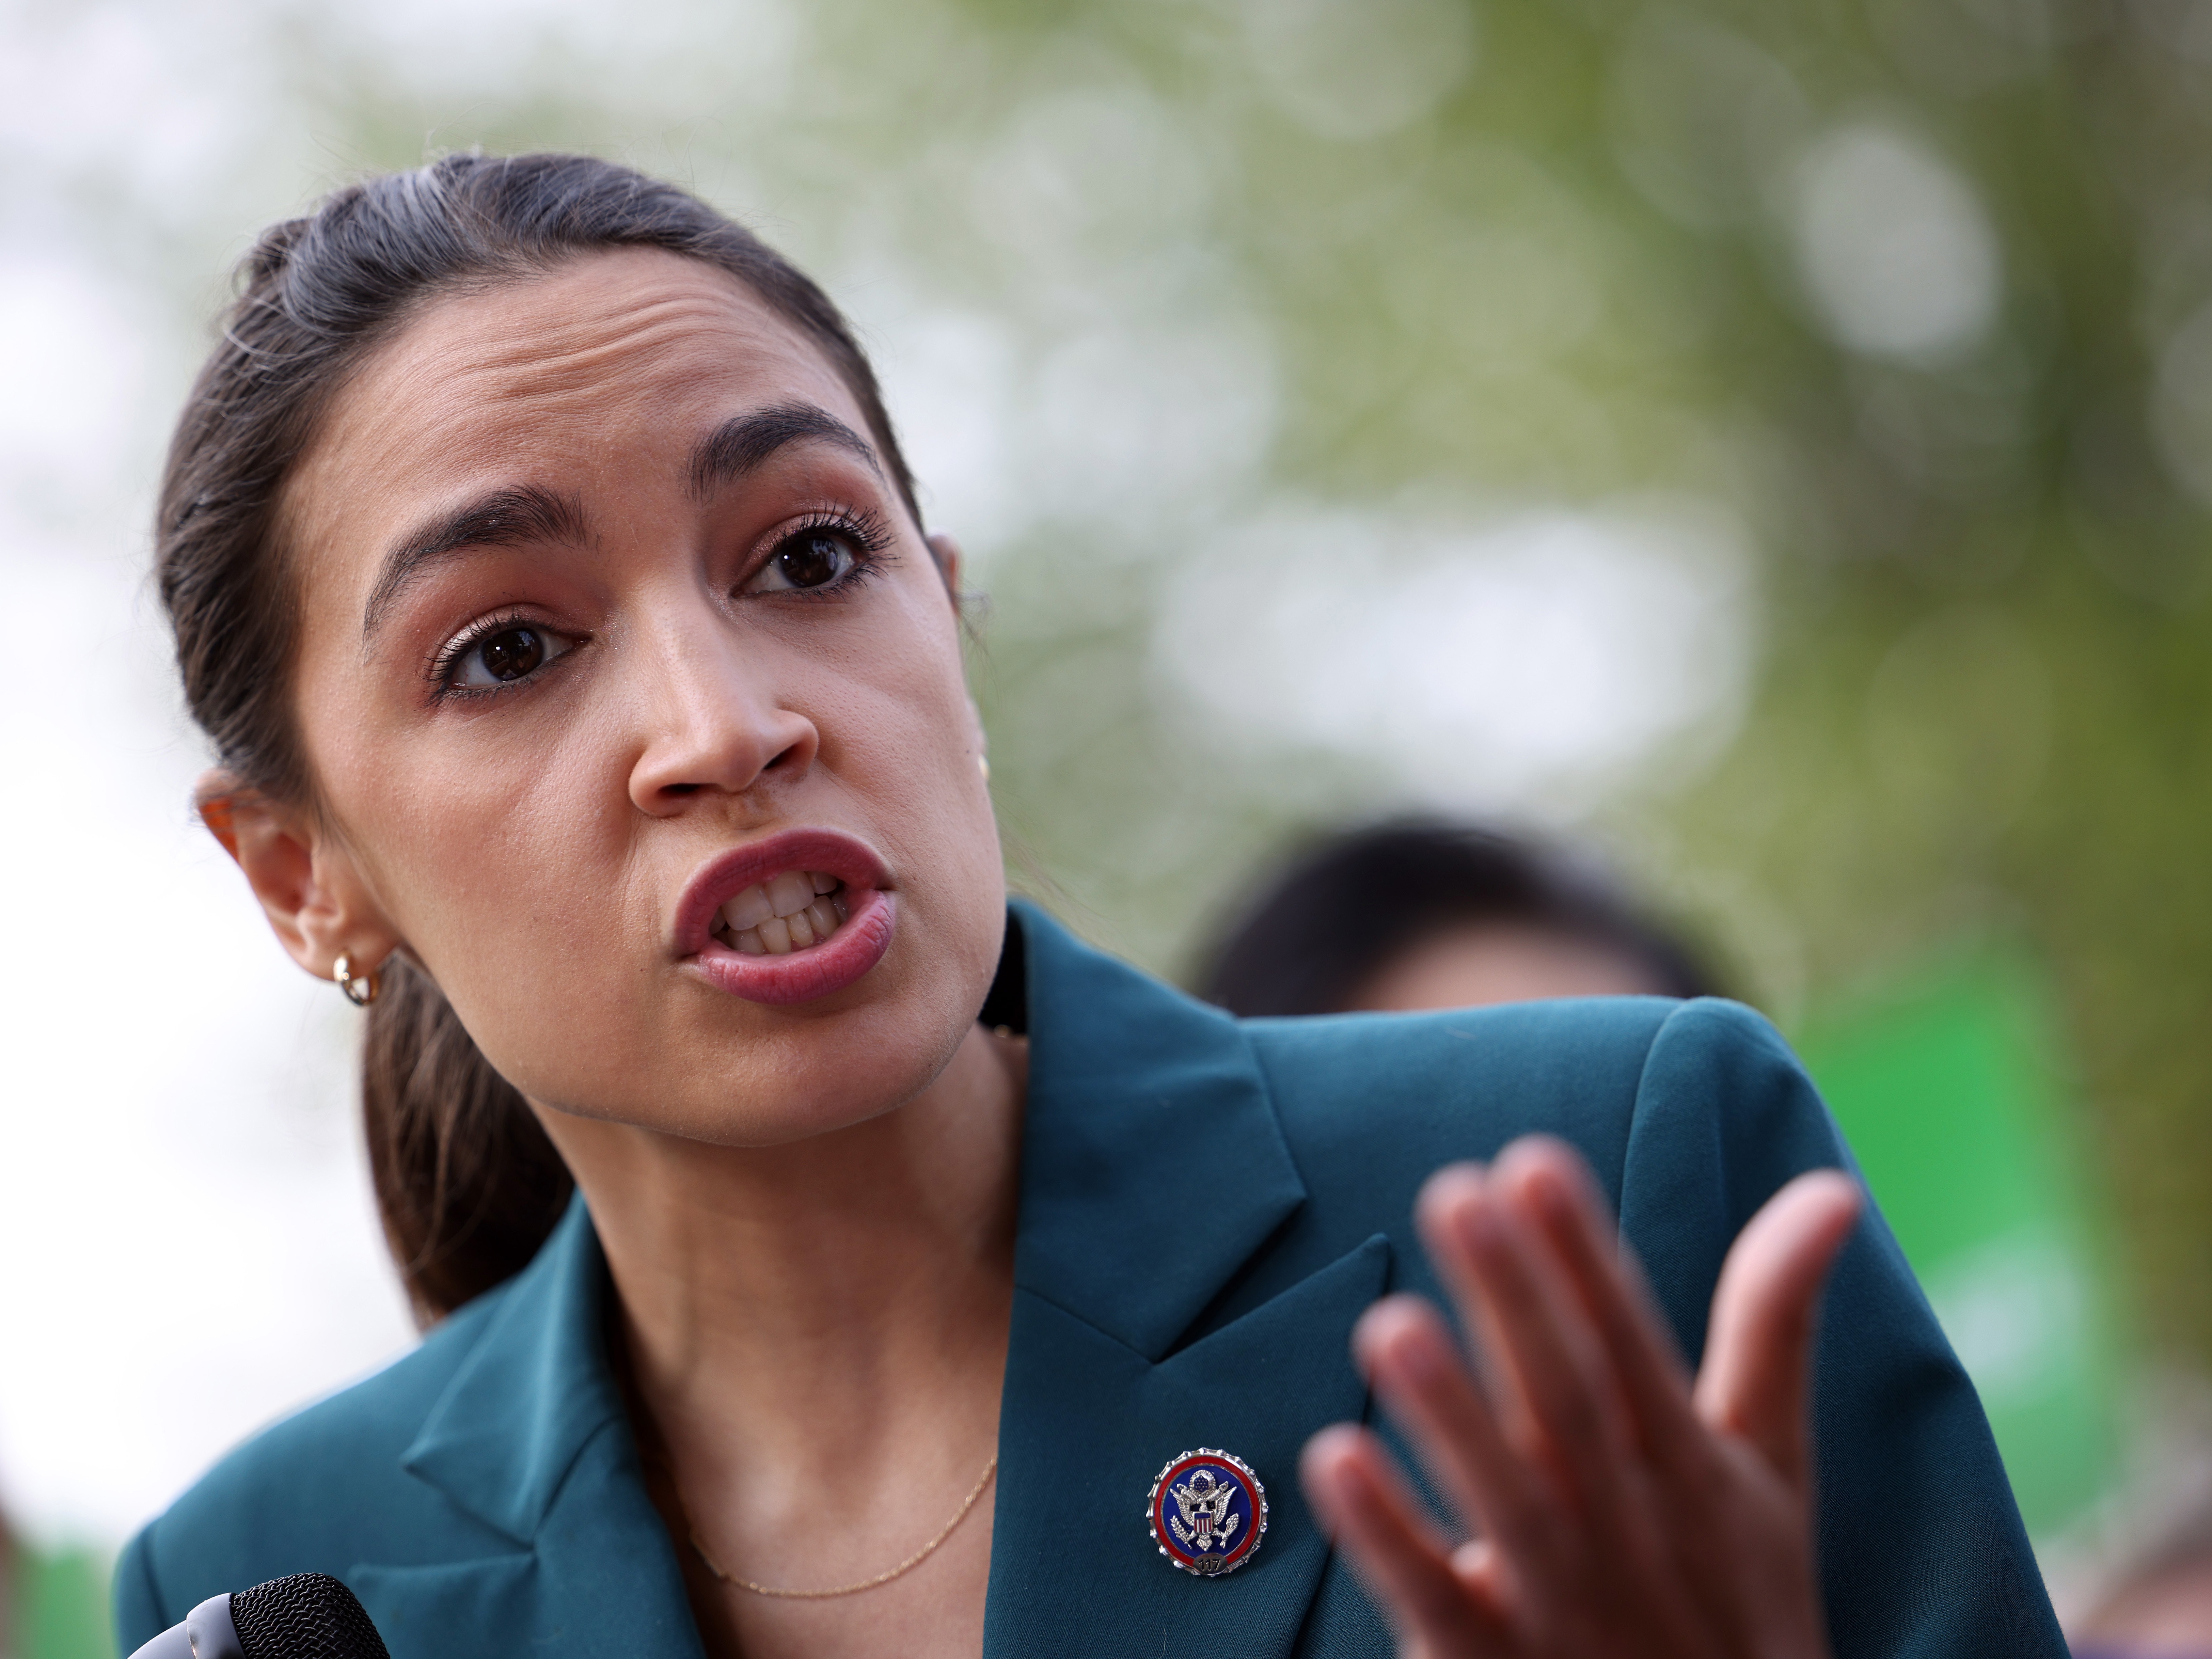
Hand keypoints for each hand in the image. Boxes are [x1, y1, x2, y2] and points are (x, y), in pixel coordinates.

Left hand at [1301, 1136, 1861, 1657]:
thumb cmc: (1740, 1600)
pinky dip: (1388, 1537)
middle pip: (1566, 1403)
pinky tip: (1333, 1457)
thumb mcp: (1769, 1467)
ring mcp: (1562, 1604)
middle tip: (1453, 1193)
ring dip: (1449, 1416)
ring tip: (1390, 1323)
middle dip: (1514, 1302)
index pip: (1631, 1343)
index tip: (1533, 1162)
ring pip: (1505, 1502)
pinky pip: (1436, 1600)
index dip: (1585, 1258)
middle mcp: (1628, 1526)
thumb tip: (1831, 1185)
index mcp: (1687, 1466)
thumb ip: (1775, 1323)